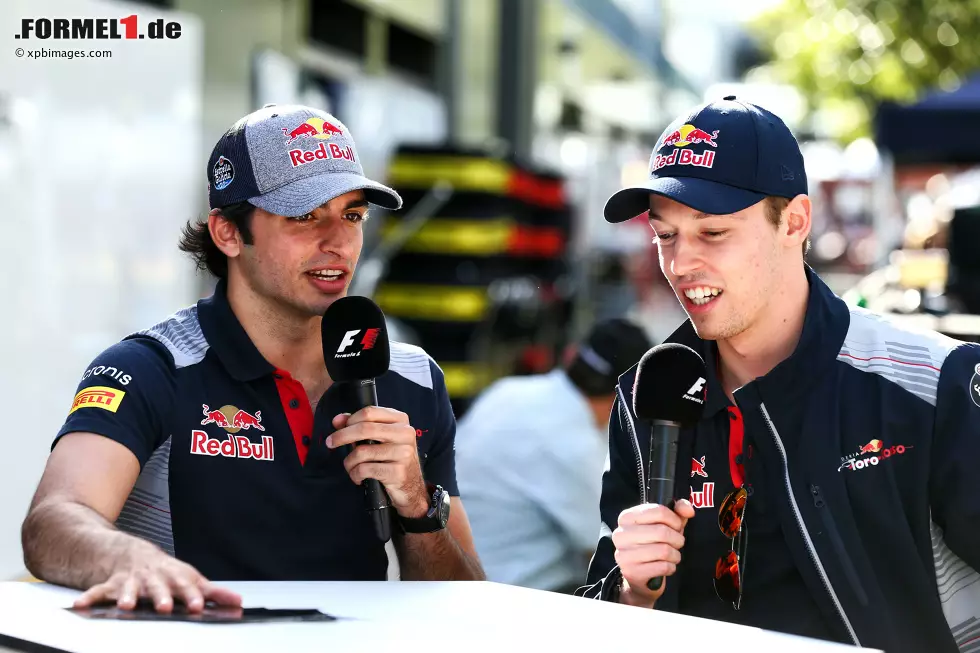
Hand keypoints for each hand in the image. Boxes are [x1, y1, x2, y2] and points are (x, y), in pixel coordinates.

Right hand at [73, 547, 241, 613]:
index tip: (197, 605)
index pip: (186, 586)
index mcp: (174, 577)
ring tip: (125, 606)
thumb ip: (213, 593)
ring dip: (127, 596)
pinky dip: (89, 598)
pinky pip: (98, 591)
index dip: (192, 596)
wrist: (134, 555)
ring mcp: (132, 580)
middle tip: (164, 606)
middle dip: (161, 596)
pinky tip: (80, 605)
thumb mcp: (192, 579)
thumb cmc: (167, 573)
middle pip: (158, 587)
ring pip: (129, 588)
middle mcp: (154, 578)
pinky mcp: (112, 585)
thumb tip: (238, 602)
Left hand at [328, 406, 428, 517]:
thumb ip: (359, 426)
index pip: (370, 412)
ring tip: (352, 467)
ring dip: (350, 462)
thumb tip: (338, 420)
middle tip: (330, 442)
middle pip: (364, 429)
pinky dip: (355, 474)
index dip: (350, 419)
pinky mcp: (397, 472)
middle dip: (342, 436)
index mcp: (401, 421)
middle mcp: (404, 434)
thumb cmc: (392, 460)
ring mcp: (403, 453)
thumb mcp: (380, 439)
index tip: (338, 426)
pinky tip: (359, 477)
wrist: (411, 487)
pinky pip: (365, 469)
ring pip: (362, 452)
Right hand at [612, 499, 694, 606]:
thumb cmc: (653, 544)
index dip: (675, 519)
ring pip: (664, 550)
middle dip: (677, 539)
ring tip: (672, 555)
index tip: (677, 526)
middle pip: (662, 531)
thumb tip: (688, 510)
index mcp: (627, 517)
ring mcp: (624, 554)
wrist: (640, 576)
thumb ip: (678, 511)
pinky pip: (663, 567)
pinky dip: (671, 567)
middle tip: (677, 543)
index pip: (658, 511)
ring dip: (675, 554)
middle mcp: (621, 534)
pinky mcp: (632, 572)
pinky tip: (666, 566)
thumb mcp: (665, 524)